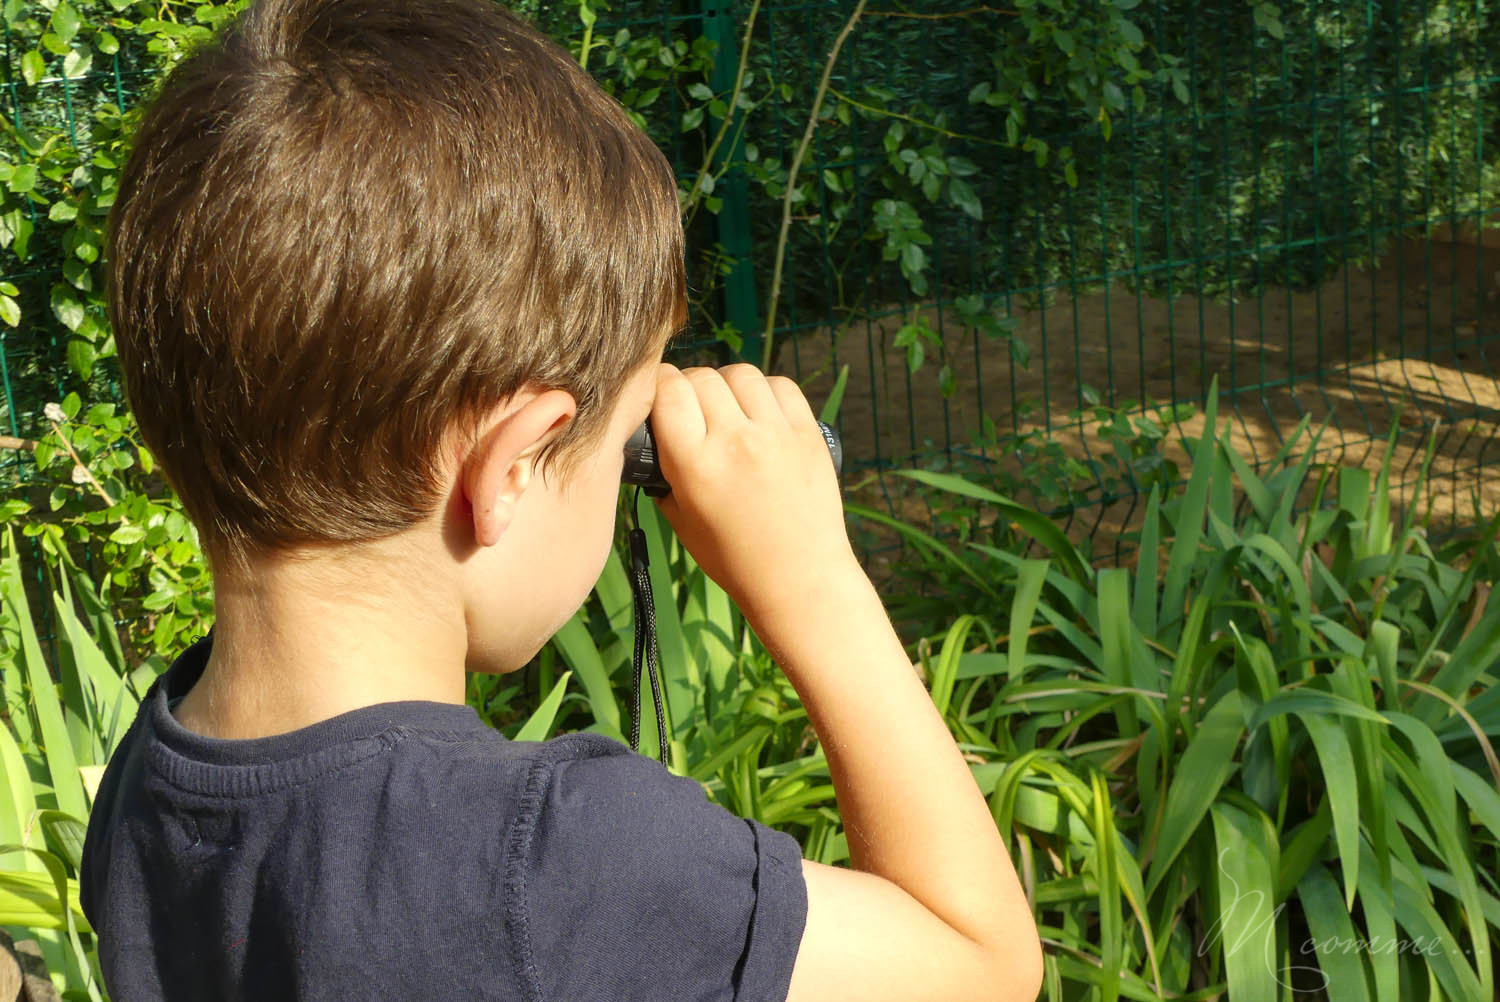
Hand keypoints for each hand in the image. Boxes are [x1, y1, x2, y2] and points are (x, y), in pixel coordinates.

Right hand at [649, 363, 859, 625]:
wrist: (799, 578)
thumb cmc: (734, 558)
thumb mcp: (680, 520)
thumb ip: (664, 473)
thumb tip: (653, 437)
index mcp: (695, 465)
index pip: (668, 390)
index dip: (658, 386)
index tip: (659, 398)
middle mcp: (735, 441)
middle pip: (701, 376)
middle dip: (689, 386)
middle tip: (692, 409)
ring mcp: (775, 433)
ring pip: (740, 373)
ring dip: (726, 384)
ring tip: (727, 408)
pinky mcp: (808, 433)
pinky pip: (781, 385)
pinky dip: (765, 390)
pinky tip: (759, 411)